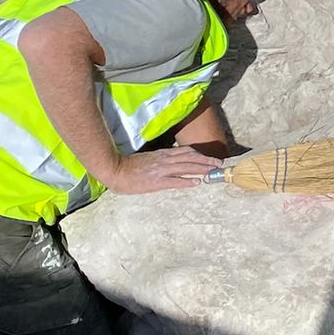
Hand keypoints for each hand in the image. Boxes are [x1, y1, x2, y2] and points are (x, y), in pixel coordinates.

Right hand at [103, 147, 221, 193]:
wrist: (115, 169)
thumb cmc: (129, 166)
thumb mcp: (148, 159)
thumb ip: (161, 160)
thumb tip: (172, 164)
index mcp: (163, 154)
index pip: (186, 151)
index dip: (200, 154)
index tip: (209, 158)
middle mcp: (165, 160)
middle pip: (190, 158)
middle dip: (206, 161)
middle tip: (219, 163)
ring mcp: (161, 170)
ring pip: (186, 167)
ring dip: (201, 169)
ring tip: (213, 172)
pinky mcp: (157, 181)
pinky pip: (175, 180)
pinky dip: (187, 181)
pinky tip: (196, 182)